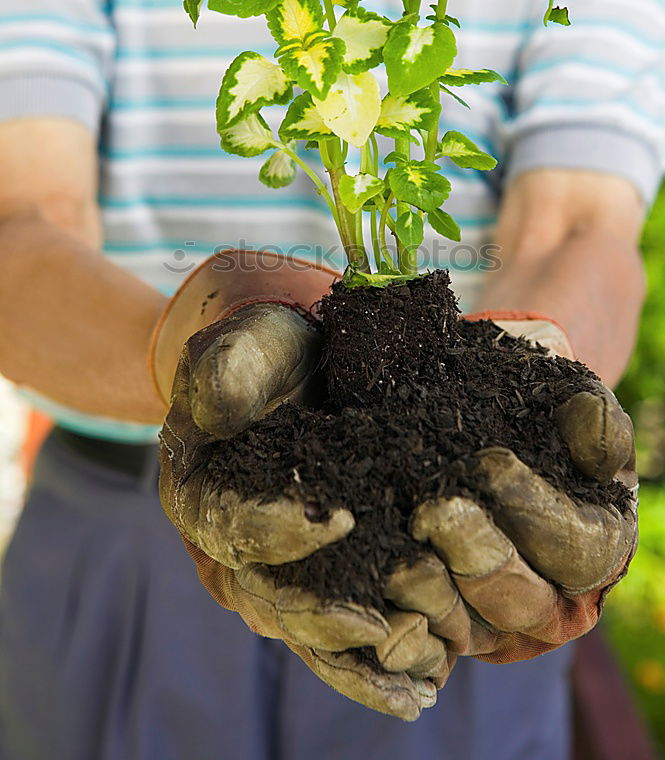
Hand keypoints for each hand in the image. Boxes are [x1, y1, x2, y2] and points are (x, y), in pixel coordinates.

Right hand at [159, 302, 451, 719]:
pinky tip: (423, 686)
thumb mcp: (240, 345)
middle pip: (272, 596)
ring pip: (309, 630)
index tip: (340, 519)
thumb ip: (226, 370)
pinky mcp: (319, 576)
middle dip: (329, 613)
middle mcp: (233, 547)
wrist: (292, 363)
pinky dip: (375, 664)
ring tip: (421, 675)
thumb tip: (220, 410)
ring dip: (362, 658)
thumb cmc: (263, 351)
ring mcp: (276, 570)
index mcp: (201, 493)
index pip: (235, 524)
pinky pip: (339, 634)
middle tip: (389, 623)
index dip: (281, 529)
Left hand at [396, 316, 636, 662]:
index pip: (579, 549)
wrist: (476, 422)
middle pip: (520, 600)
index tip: (489, 464)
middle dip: (477, 555)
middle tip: (433, 511)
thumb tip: (596, 440)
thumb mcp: (565, 400)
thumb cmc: (528, 412)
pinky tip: (372, 603)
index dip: (535, 510)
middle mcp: (551, 601)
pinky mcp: (438, 633)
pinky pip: (418, 645)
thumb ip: (592, 418)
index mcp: (597, 550)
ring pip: (466, 630)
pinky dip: (397, 631)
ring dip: (431, 597)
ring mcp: (492, 625)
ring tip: (399, 560)